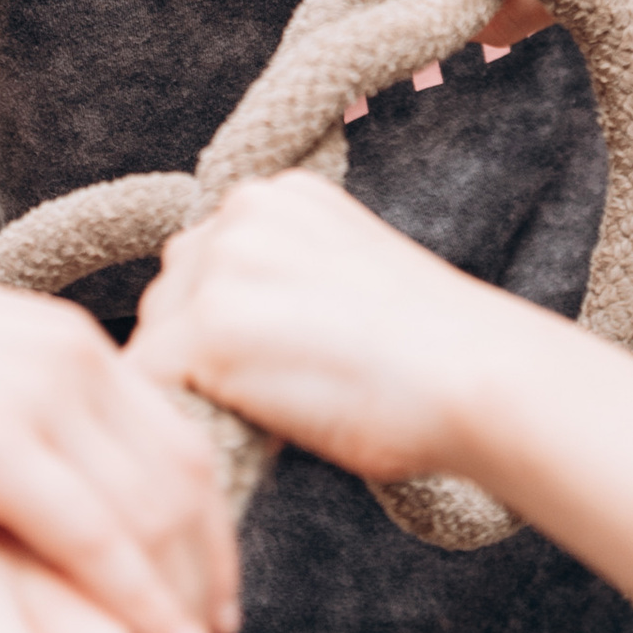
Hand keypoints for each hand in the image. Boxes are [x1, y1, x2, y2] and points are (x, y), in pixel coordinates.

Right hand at [0, 240, 237, 632]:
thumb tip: (12, 517)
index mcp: (65, 341)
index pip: (174, 441)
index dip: (203, 529)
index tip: (208, 600)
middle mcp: (74, 358)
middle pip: (184, 483)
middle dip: (208, 577)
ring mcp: (42, 397)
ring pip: (156, 517)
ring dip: (185, 607)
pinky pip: (98, 538)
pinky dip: (142, 604)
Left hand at [136, 178, 496, 491]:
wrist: (478, 378)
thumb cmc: (433, 357)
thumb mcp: (350, 280)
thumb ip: (284, 283)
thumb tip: (224, 338)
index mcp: (282, 193)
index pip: (206, 264)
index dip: (228, 328)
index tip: (276, 367)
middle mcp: (243, 210)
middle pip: (171, 295)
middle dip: (199, 352)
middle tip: (272, 399)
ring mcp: (223, 263)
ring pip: (156, 340)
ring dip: (191, 385)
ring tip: (270, 417)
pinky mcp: (209, 325)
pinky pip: (153, 387)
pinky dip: (185, 421)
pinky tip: (245, 438)